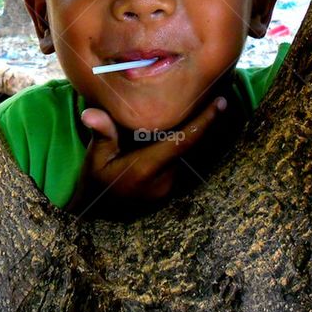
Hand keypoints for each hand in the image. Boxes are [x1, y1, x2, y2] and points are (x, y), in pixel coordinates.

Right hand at [65, 96, 227, 216]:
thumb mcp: (94, 159)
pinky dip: (186, 145)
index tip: (221, 102)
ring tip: (208, 106)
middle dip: (205, 122)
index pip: (182, 142)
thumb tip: (90, 113)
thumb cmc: (95, 182)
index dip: (204, 121)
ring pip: (188, 154)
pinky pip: (182, 162)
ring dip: (196, 134)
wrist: (98, 216)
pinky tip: (189, 128)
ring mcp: (169, 188)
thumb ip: (101, 135)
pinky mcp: (169, 190)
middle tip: (219, 95)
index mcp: (146, 169)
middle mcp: (164, 180)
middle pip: (191, 145)